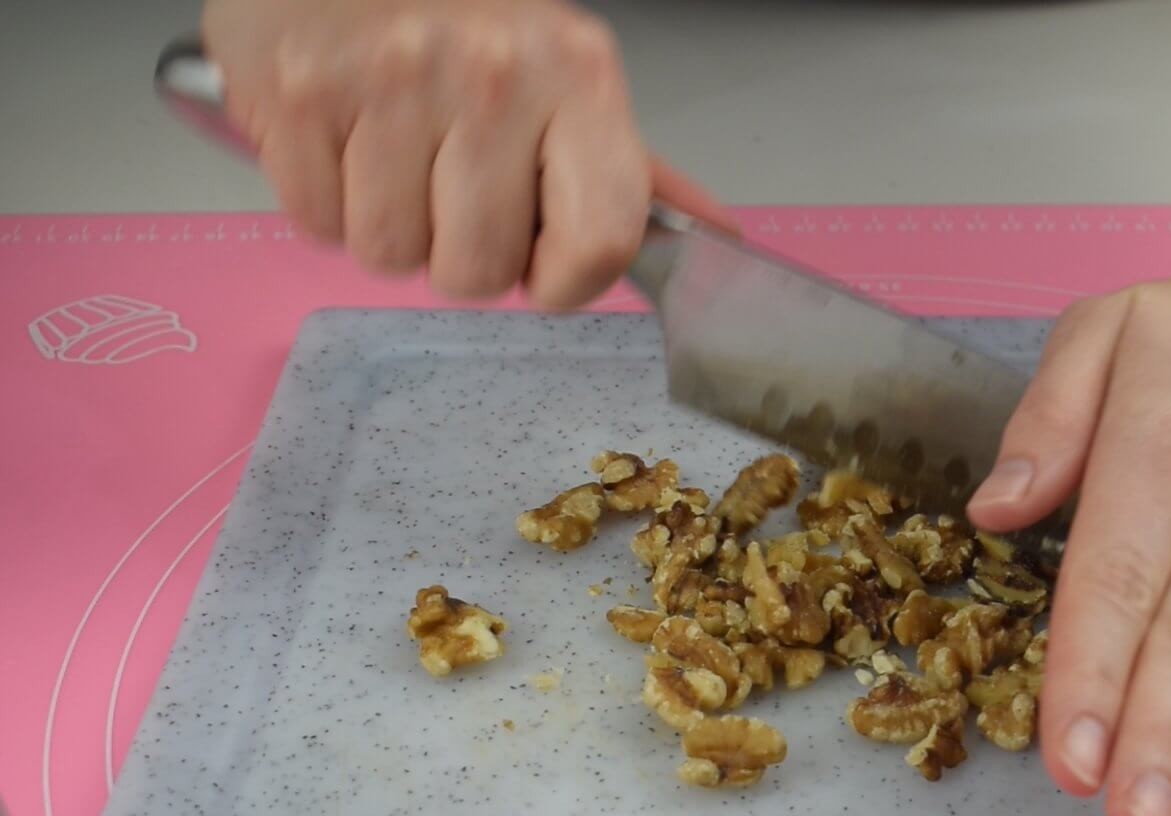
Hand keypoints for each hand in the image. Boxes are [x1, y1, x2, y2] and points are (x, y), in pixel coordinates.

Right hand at [204, 0, 729, 307]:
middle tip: (449, 184)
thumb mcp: (567, 82)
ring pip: (393, 255)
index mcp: (578, 77)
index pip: (603, 243)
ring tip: (394, 153)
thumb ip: (632, 174)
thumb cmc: (464, 25)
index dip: (566, 282)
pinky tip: (345, 140)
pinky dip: (325, 199)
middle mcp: (495, 73)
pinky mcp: (304, 92)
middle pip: (481, 272)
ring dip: (389, 225)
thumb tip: (714, 237)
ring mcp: (394, 79)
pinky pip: (322, 224)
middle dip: (461, 252)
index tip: (545, 264)